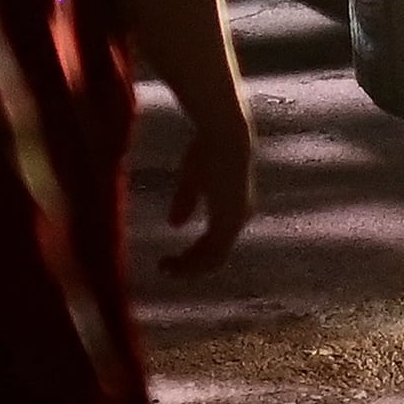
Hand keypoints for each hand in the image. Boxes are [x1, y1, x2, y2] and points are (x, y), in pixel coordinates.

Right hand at [159, 107, 256, 274]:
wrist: (224, 135)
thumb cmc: (208, 147)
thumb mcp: (192, 178)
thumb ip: (186, 201)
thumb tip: (175, 224)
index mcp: (233, 206)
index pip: (215, 242)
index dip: (192, 254)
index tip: (168, 260)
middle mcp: (239, 217)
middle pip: (215, 255)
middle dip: (189, 264)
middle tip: (164, 268)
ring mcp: (237, 220)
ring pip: (214, 259)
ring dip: (189, 267)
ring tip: (165, 268)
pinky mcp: (231, 221)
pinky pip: (214, 255)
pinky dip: (194, 263)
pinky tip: (175, 263)